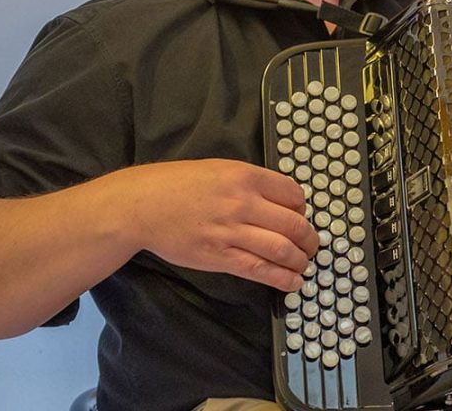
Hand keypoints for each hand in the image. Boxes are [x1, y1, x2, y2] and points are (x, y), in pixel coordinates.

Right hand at [107, 159, 317, 291]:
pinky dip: (282, 278)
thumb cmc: (178, 185)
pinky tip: (293, 282)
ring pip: (282, 249)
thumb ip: (251, 183)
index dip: (303, 209)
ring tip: (303, 265)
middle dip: (309, 239)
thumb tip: (281, 202)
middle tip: (310, 246)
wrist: (142, 205)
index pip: (294, 194)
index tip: (300, 217)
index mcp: (245, 176)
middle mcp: (243, 202)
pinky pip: (260, 269)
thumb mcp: (220, 169)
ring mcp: (231, 231)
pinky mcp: (220, 256)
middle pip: (294, 224)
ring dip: (300, 261)